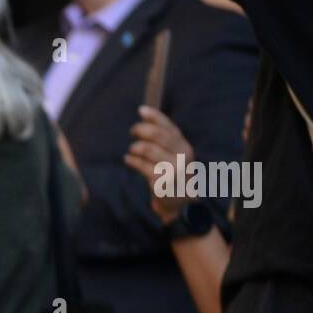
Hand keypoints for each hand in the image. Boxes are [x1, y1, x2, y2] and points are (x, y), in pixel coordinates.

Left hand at [125, 105, 195, 224]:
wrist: (179, 202)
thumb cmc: (172, 174)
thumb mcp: (174, 155)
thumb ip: (164, 140)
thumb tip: (144, 117)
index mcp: (184, 146)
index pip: (169, 127)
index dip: (155, 117)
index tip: (141, 110)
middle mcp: (181, 156)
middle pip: (158, 136)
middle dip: (142, 130)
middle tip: (132, 131)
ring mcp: (172, 169)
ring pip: (148, 150)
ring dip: (135, 147)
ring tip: (131, 149)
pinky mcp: (161, 181)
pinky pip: (142, 166)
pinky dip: (132, 160)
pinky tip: (128, 159)